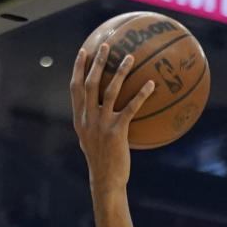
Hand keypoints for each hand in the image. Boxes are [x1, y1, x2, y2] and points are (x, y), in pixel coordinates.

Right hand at [70, 46, 154, 190]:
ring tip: (129, 57)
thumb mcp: (90, 140)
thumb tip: (98, 110)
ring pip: (110, 91)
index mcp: (80, 120)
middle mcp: (88, 119)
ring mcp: (102, 125)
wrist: (106, 180)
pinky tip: (151, 84)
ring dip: (120, 72)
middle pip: (91, 84)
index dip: (78, 68)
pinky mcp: (117, 132)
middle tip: (106, 45)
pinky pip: (131, 108)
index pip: (75, 89)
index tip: (83, 51)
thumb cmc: (101, 161)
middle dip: (97, 62)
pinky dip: (141, 94)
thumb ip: (91, 123)